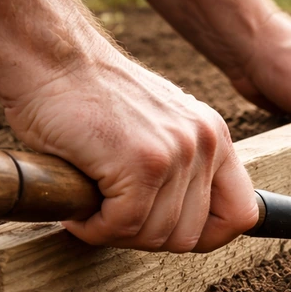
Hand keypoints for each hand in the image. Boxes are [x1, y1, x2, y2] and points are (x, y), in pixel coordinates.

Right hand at [3, 49, 256, 252]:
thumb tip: (190, 224)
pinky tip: (79, 210)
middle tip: (113, 218)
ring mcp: (176, 153)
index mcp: (216, 137)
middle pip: (192, 236)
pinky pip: (123, 226)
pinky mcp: (141, 163)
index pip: (242, 213)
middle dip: (148, 237)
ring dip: (117, 232)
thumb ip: (182, 167)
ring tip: (93, 207)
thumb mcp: (156, 127)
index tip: (169, 232)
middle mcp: (206, 144)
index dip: (209, 236)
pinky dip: (94, 228)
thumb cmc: (90, 96)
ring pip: (156, 236)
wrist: (49, 54)